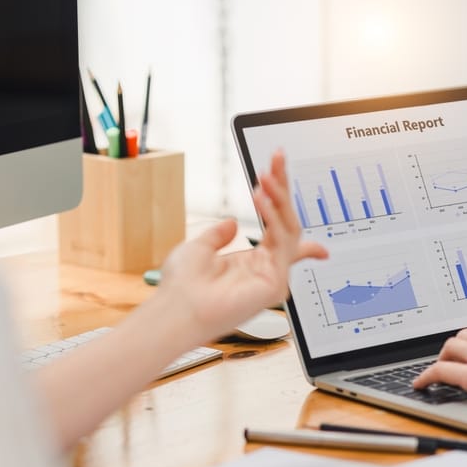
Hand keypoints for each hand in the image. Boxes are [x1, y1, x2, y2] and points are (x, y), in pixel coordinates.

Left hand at [159, 151, 326, 340]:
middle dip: (283, 188)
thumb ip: (218, 234)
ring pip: (290, 228)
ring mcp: (273, 277)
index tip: (278, 172)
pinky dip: (274, 215)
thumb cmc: (182, 286)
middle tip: (275, 159)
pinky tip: (261, 196)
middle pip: (287, 222)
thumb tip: (232, 223)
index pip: (279, 231)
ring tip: (264, 176)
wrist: (177, 308)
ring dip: (279, 198)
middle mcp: (266, 269)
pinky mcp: (275, 283)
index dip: (284, 203)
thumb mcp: (199, 247)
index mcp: (252, 263)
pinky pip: (284, 242)